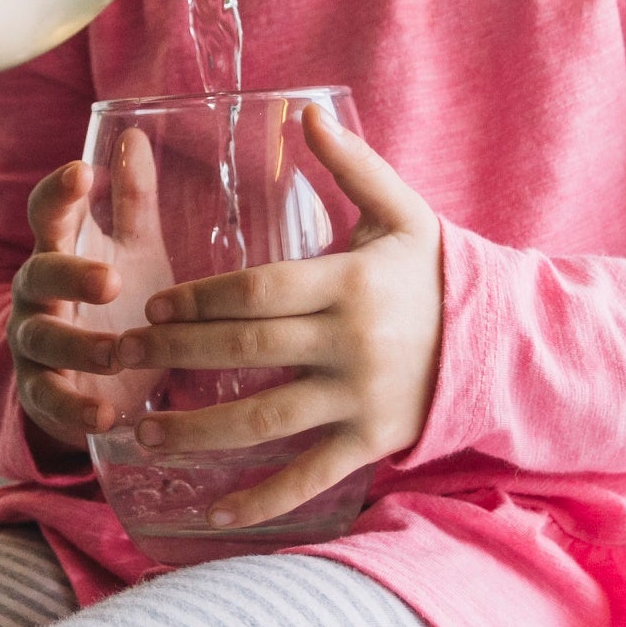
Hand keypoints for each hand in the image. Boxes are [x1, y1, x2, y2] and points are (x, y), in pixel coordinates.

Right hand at [9, 160, 126, 457]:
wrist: (87, 377)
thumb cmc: (115, 302)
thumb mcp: (130, 250)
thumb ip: (131, 200)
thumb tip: (135, 134)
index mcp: (57, 250)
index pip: (47, 213)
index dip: (60, 193)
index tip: (82, 172)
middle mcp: (35, 293)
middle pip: (38, 275)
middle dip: (70, 274)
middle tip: (113, 279)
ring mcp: (33, 342)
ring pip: (42, 339)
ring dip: (80, 346)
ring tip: (119, 355)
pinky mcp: (41, 393)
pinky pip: (49, 399)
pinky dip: (75, 408)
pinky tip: (106, 415)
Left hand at [109, 106, 442, 528]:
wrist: (504, 344)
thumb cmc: (432, 273)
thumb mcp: (400, 214)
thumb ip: (350, 166)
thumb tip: (303, 112)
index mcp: (349, 283)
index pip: (258, 291)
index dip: (199, 299)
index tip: (152, 306)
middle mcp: (351, 343)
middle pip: (247, 350)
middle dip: (177, 355)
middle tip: (121, 357)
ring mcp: (360, 398)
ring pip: (264, 418)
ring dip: (198, 431)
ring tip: (141, 434)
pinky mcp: (370, 441)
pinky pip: (308, 475)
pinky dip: (260, 499)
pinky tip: (210, 515)